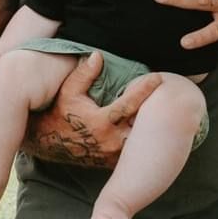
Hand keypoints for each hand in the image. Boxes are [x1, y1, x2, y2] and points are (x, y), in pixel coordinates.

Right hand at [25, 48, 162, 168]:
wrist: (49, 144)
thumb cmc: (59, 115)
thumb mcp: (68, 92)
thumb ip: (84, 74)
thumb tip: (98, 56)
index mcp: (101, 122)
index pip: (130, 103)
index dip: (145, 88)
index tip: (157, 78)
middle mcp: (111, 140)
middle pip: (143, 125)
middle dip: (155, 111)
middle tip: (168, 96)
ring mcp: (114, 154)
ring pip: (142, 140)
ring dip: (150, 127)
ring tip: (162, 113)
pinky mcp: (114, 162)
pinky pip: (136, 152)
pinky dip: (143, 140)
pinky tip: (149, 129)